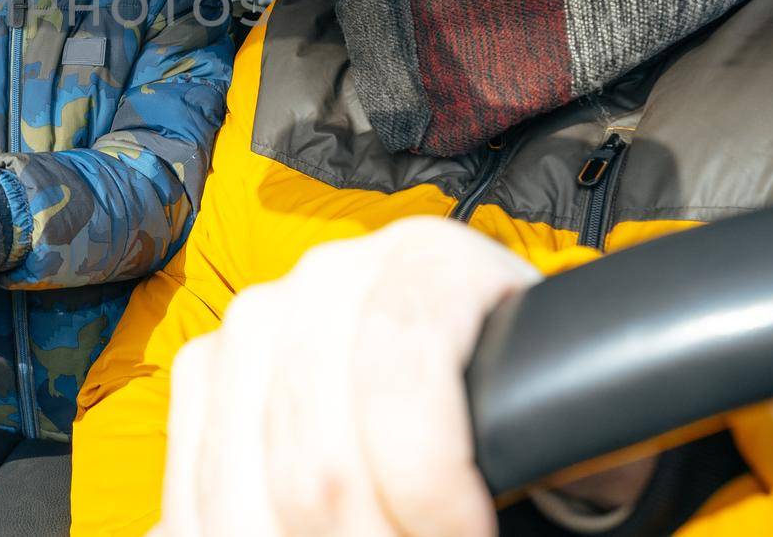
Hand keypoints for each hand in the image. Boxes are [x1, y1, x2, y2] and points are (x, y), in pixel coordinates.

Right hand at [154, 217, 540, 536]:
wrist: (457, 352)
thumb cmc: (521, 394)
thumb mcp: (572, 403)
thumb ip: (581, 437)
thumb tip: (567, 480)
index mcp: (427, 264)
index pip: (402, 385)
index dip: (432, 494)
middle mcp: (325, 279)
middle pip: (320, 458)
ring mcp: (252, 323)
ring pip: (246, 485)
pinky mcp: (202, 372)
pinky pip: (190, 484)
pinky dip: (223, 535)